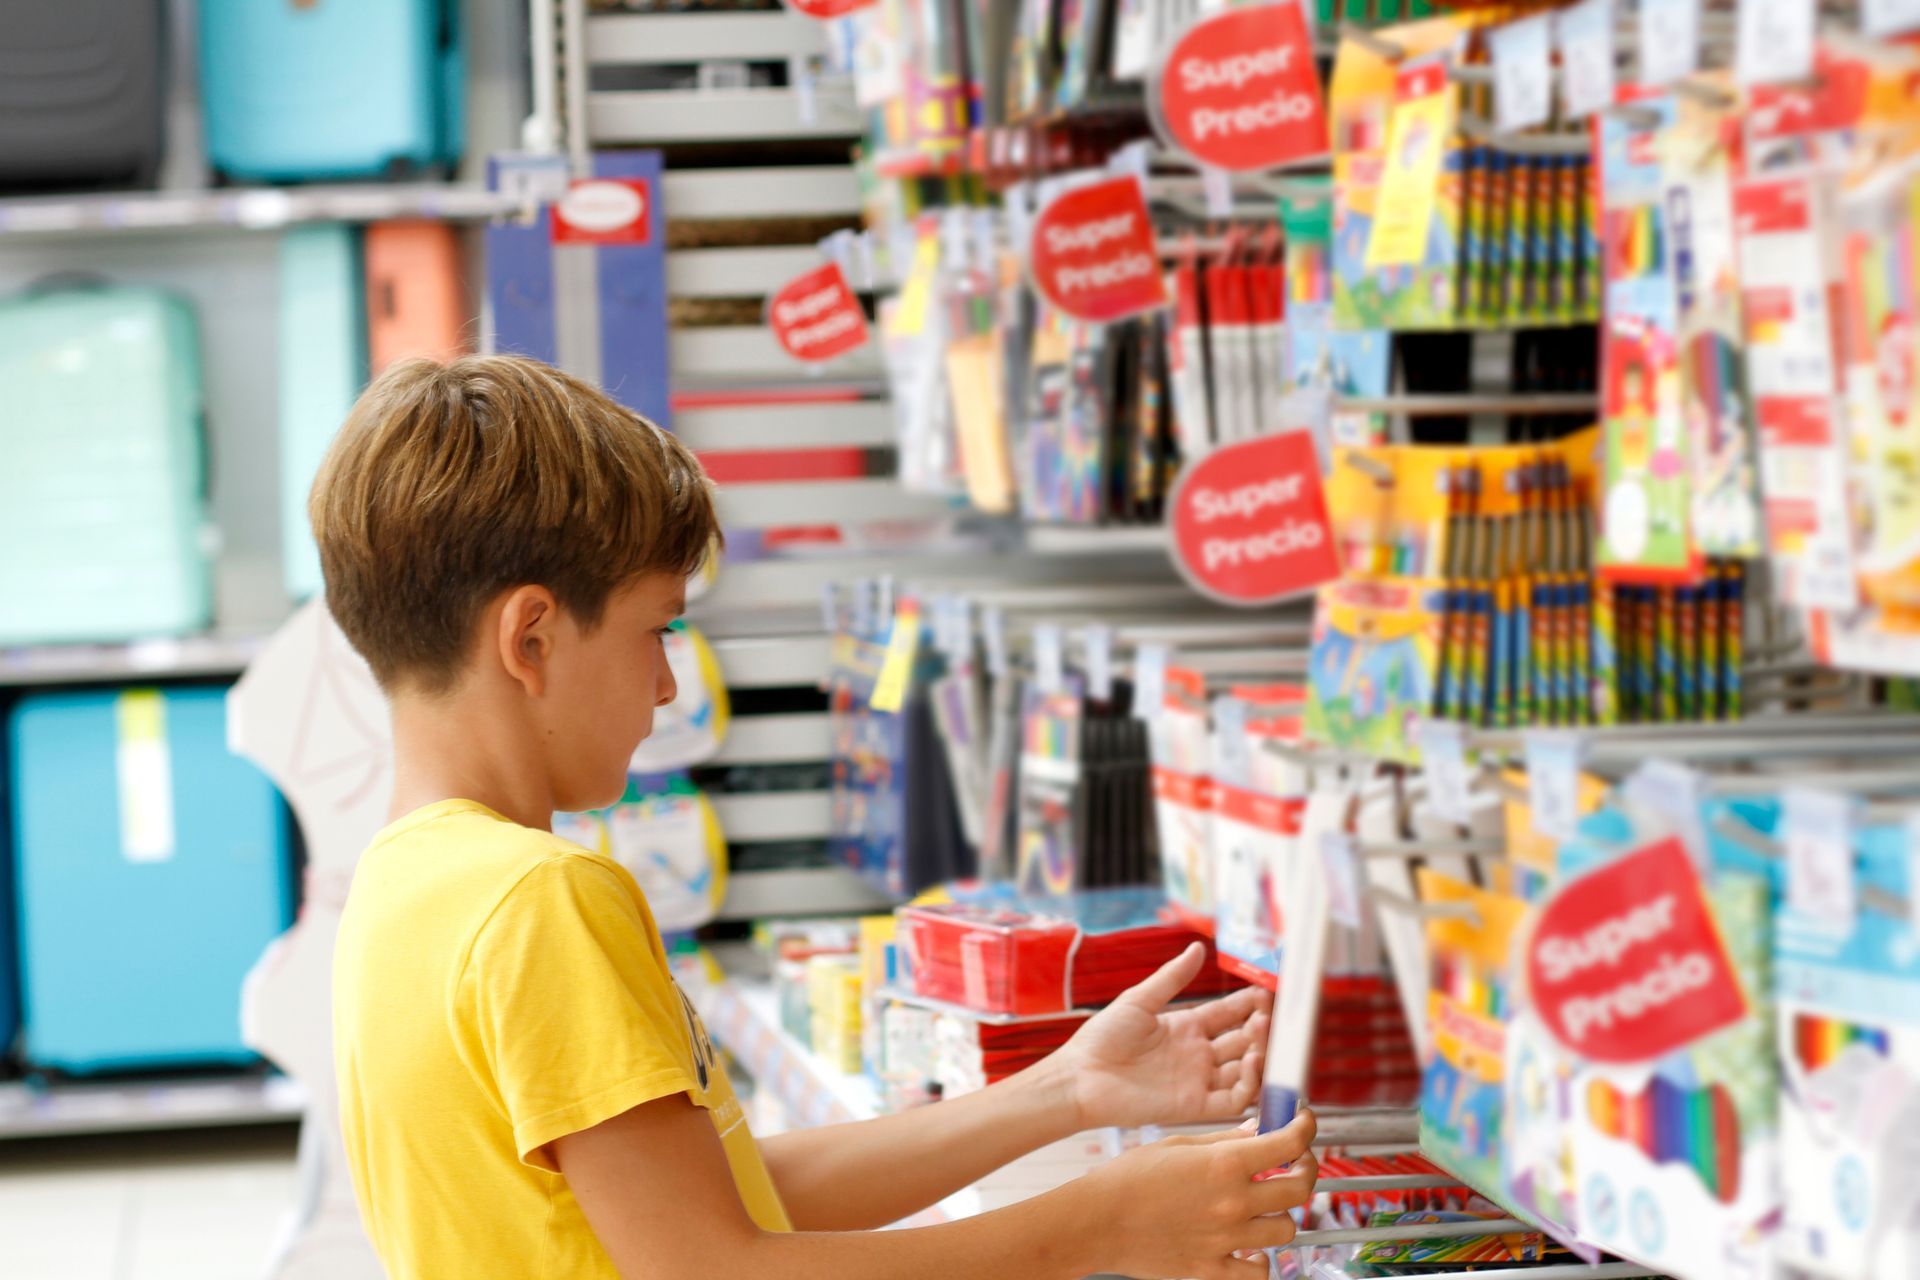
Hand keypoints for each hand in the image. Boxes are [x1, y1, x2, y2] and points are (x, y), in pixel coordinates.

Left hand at [1052, 943, 1271, 1130]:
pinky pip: (1233, 1099)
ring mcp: (1199, 1080)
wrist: (1080, 1078)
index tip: (1269, 989)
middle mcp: (1198, 1055)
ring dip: (1260, 1053)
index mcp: (1187, 1027)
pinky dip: (1250, 1085)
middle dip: (1261, 1027)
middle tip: (1272, 1013)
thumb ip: (1172, 977)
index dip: (1250, 1003)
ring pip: (1245, 1070)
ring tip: (1263, 1032)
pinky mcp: (1195, 1106)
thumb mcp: (1139, 1000)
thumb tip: (1197, 947)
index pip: (1230, 1013)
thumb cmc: (1102, 1037)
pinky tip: (1252, 1062)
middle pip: (1243, 1040)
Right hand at [1076, 1109, 1317, 1279]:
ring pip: (1286, 1230)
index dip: (1306, 1128)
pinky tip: (1252, 1247)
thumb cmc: (1128, 1178)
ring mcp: (1226, 1239)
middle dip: (1304, 1169)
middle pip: (1299, 1188)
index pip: (1289, 1143)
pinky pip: (1258, 1273)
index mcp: (1224, 1164)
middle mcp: (1233, 1202)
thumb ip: (1222, 1141)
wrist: (1097, 1222)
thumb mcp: (1177, 1145)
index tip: (1305, 1122)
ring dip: (1282, 1213)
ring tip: (1267, 1205)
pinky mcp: (1212, 1269)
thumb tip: (1256, 1132)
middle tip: (1296, 1162)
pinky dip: (1262, 1261)